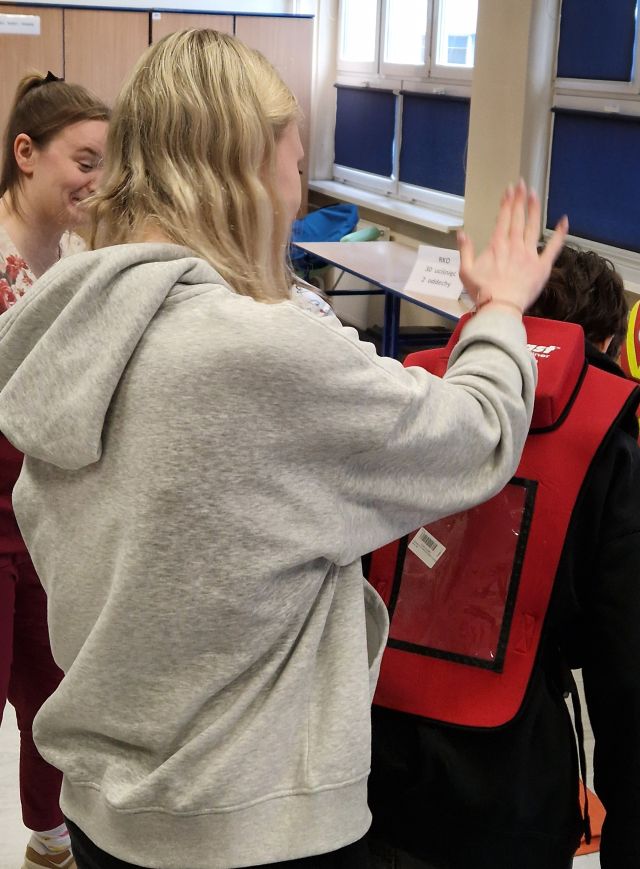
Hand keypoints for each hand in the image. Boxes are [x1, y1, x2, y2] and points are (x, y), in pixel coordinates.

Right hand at [458, 180, 568, 314]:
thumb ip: (465, 250)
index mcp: (497, 245)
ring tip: (535, 194)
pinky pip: (553, 247)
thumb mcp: (465, 272)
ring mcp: (530, 254)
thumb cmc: (482, 292)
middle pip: (518, 217)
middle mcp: (514, 245)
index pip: (503, 218)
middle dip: (520, 199)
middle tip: (522, 184)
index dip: (507, 202)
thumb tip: (461, 234)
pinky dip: (559, 234)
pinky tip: (564, 221)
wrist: (500, 307)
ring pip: (533, 226)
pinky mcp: (542, 266)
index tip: (509, 190)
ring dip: (534, 209)